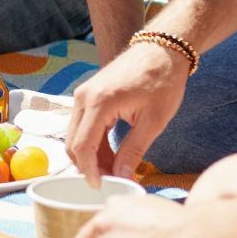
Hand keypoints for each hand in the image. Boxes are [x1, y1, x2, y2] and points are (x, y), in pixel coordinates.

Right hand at [65, 39, 190, 184]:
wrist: (161, 50)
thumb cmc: (162, 81)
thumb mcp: (153, 121)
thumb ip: (134, 150)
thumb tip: (122, 177)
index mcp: (99, 102)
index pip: (83, 146)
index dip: (89, 171)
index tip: (101, 187)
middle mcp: (84, 97)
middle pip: (74, 143)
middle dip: (89, 166)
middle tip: (112, 182)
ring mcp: (83, 95)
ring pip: (76, 136)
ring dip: (92, 156)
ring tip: (117, 171)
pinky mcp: (88, 96)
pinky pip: (83, 126)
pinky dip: (94, 144)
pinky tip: (113, 156)